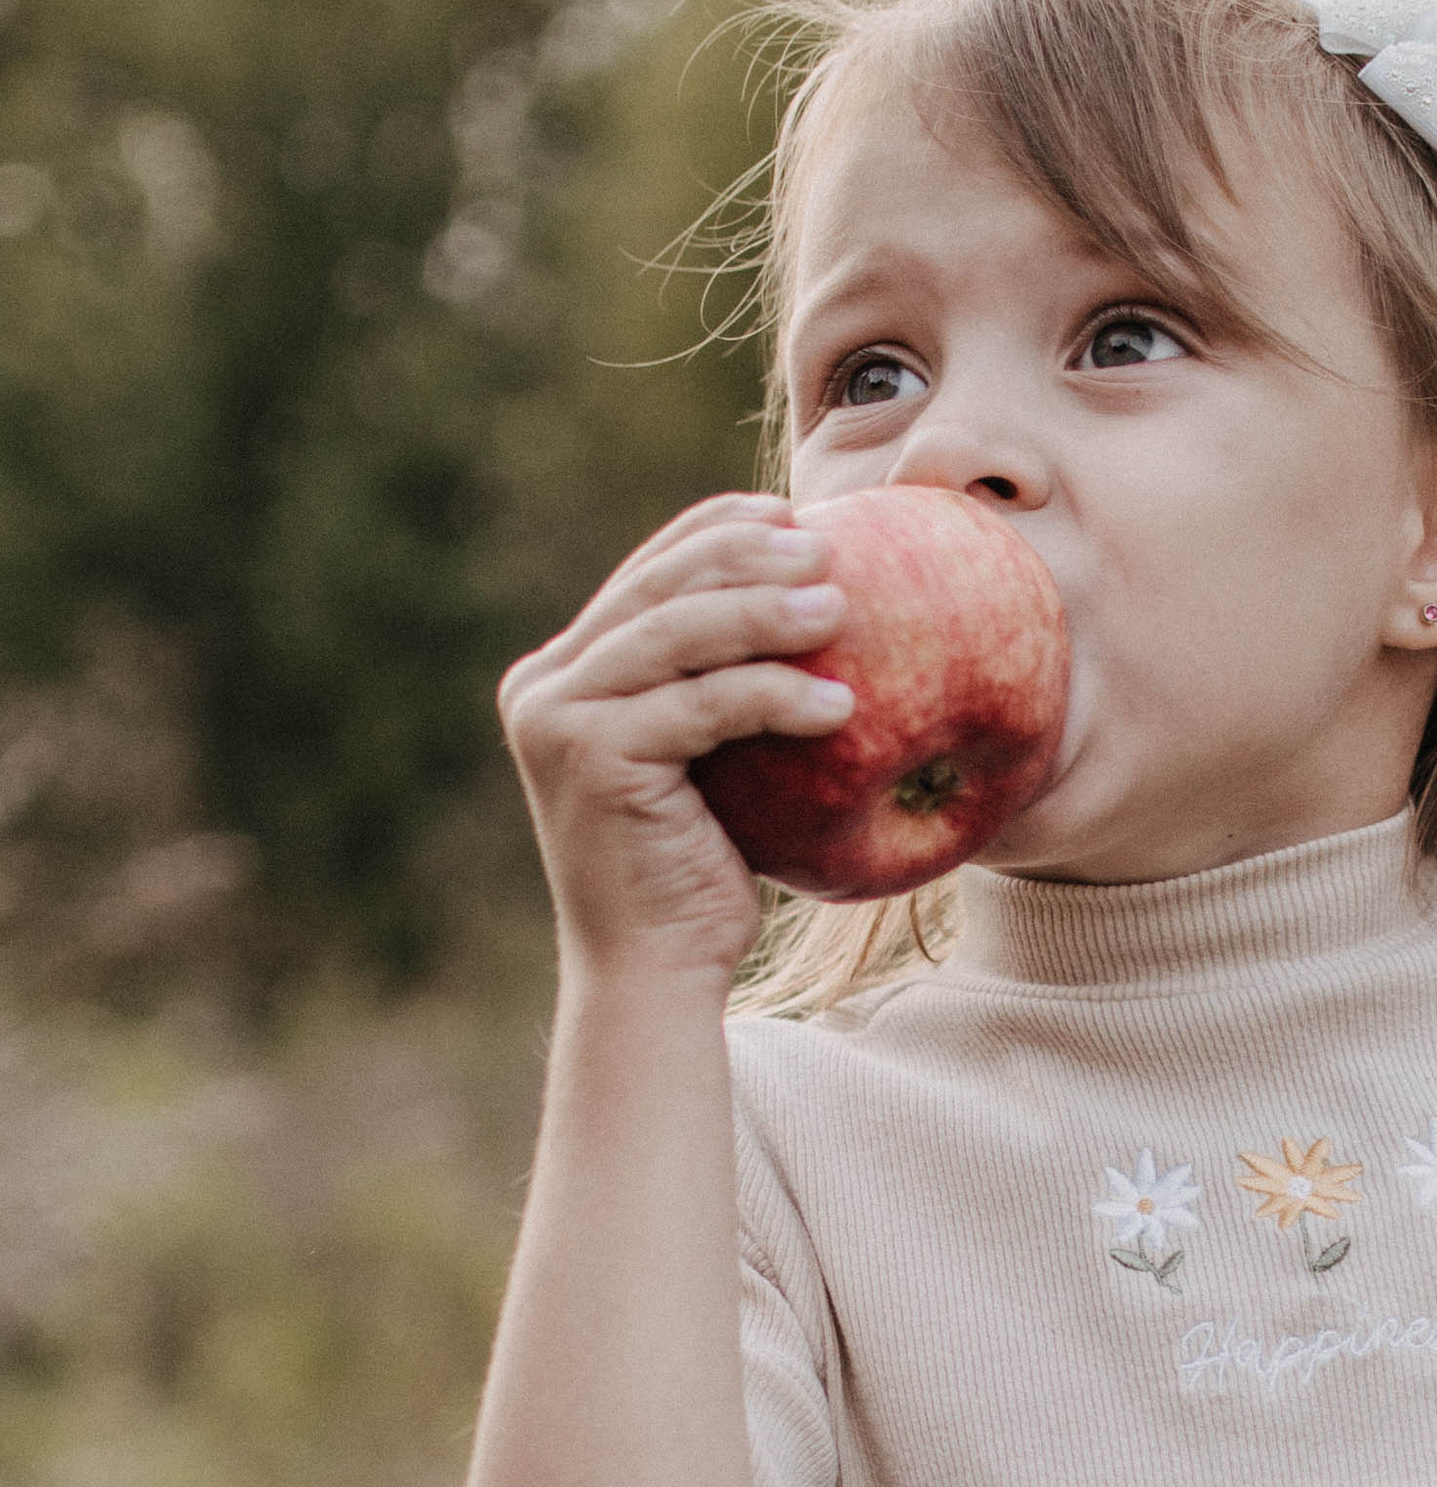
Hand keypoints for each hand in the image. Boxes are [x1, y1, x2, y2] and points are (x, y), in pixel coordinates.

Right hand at [497, 496, 854, 984]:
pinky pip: (702, 706)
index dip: (717, 531)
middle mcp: (543, 687)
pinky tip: (841, 702)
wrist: (653, 972)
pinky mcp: (590, 757)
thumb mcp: (705, 765)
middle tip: (828, 549)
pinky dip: (774, 695)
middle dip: (747, 556)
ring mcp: (557, 719)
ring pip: (677, 635)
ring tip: (842, 607)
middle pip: (658, 589)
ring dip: (766, 612)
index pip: (646, 576)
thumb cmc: (694, 876)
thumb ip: (713, 690)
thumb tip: (803, 605)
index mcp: (563, 675)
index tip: (792, 513)